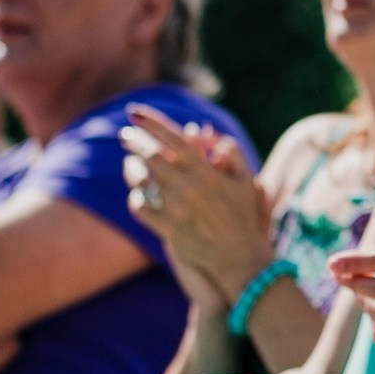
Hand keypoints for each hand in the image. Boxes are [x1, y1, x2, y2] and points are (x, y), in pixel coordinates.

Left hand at [123, 105, 273, 302]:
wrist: (241, 261)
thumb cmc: (245, 218)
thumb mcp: (248, 182)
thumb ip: (233, 153)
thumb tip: (210, 136)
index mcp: (208, 173)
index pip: (174, 139)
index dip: (152, 122)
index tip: (134, 112)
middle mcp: (189, 190)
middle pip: (151, 156)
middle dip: (134, 140)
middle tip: (126, 134)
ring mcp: (176, 210)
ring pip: (141, 180)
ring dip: (131, 167)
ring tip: (129, 162)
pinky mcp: (167, 230)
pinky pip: (140, 207)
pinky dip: (135, 196)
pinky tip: (137, 192)